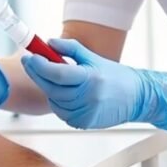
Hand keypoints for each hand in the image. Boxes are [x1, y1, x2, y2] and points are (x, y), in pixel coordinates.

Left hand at [21, 38, 166, 129]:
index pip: (58, 74)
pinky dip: (58, 101)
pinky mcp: (83, 123)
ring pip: (54, 101)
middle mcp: (88, 98)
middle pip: (52, 88)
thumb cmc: (115, 76)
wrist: (137, 98)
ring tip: (54, 77)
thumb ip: (70, 48)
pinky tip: (65, 92)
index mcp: (91, 78)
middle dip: (37, 74)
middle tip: (29, 62)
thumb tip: (48, 42)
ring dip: (49, 88)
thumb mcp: (94, 57)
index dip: (40, 65)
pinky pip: (61, 112)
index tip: (29, 56)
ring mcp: (85, 113)